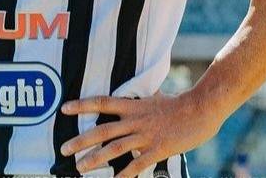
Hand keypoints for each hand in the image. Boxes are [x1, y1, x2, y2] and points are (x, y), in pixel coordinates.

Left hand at [59, 89, 221, 177]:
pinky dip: (124, 174)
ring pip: (115, 148)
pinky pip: (137, 164)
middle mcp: (136, 119)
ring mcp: (146, 135)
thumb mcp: (155, 98)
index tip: (64, 109)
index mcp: (134, 105)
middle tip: (63, 149)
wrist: (201, 109)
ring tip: (80, 168)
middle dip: (81, 140)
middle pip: (103, 130)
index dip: (82, 105)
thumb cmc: (179, 104)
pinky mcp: (158, 149)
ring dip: (95, 159)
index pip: (102, 102)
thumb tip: (131, 96)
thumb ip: (140, 101)